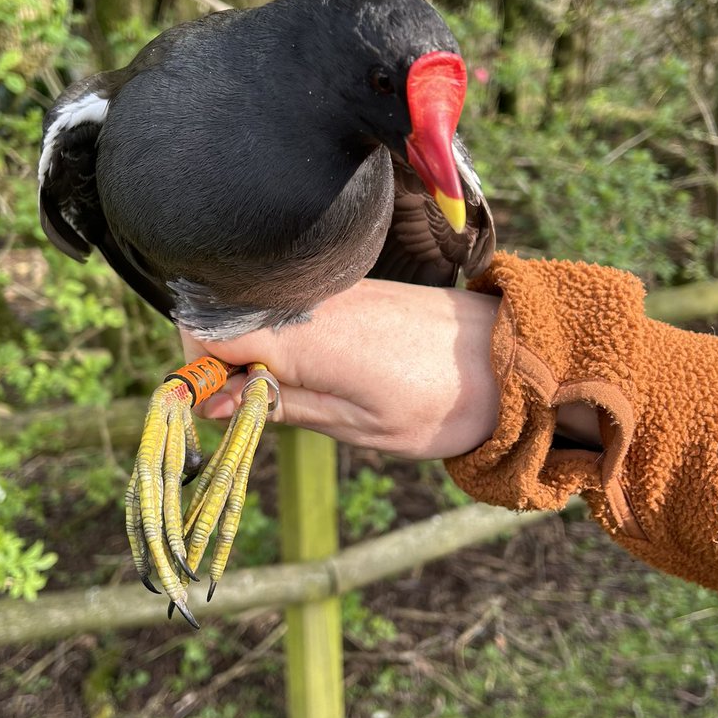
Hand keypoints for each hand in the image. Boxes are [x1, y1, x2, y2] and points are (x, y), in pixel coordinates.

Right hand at [180, 278, 501, 460]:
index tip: (219, 409)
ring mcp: (333, 292)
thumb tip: (216, 403)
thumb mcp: (359, 427)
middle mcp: (311, 302)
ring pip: (259, 314)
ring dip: (258, 354)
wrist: (518, 357)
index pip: (209, 332)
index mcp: (307, 337)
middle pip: (226, 318)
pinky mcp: (352, 290)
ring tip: (300, 395)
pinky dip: (288, 341)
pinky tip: (323, 371)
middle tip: (258, 410)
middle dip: (223, 364)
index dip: (198, 371)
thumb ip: (284, 408)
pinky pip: (294, 309)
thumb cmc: (444, 403)